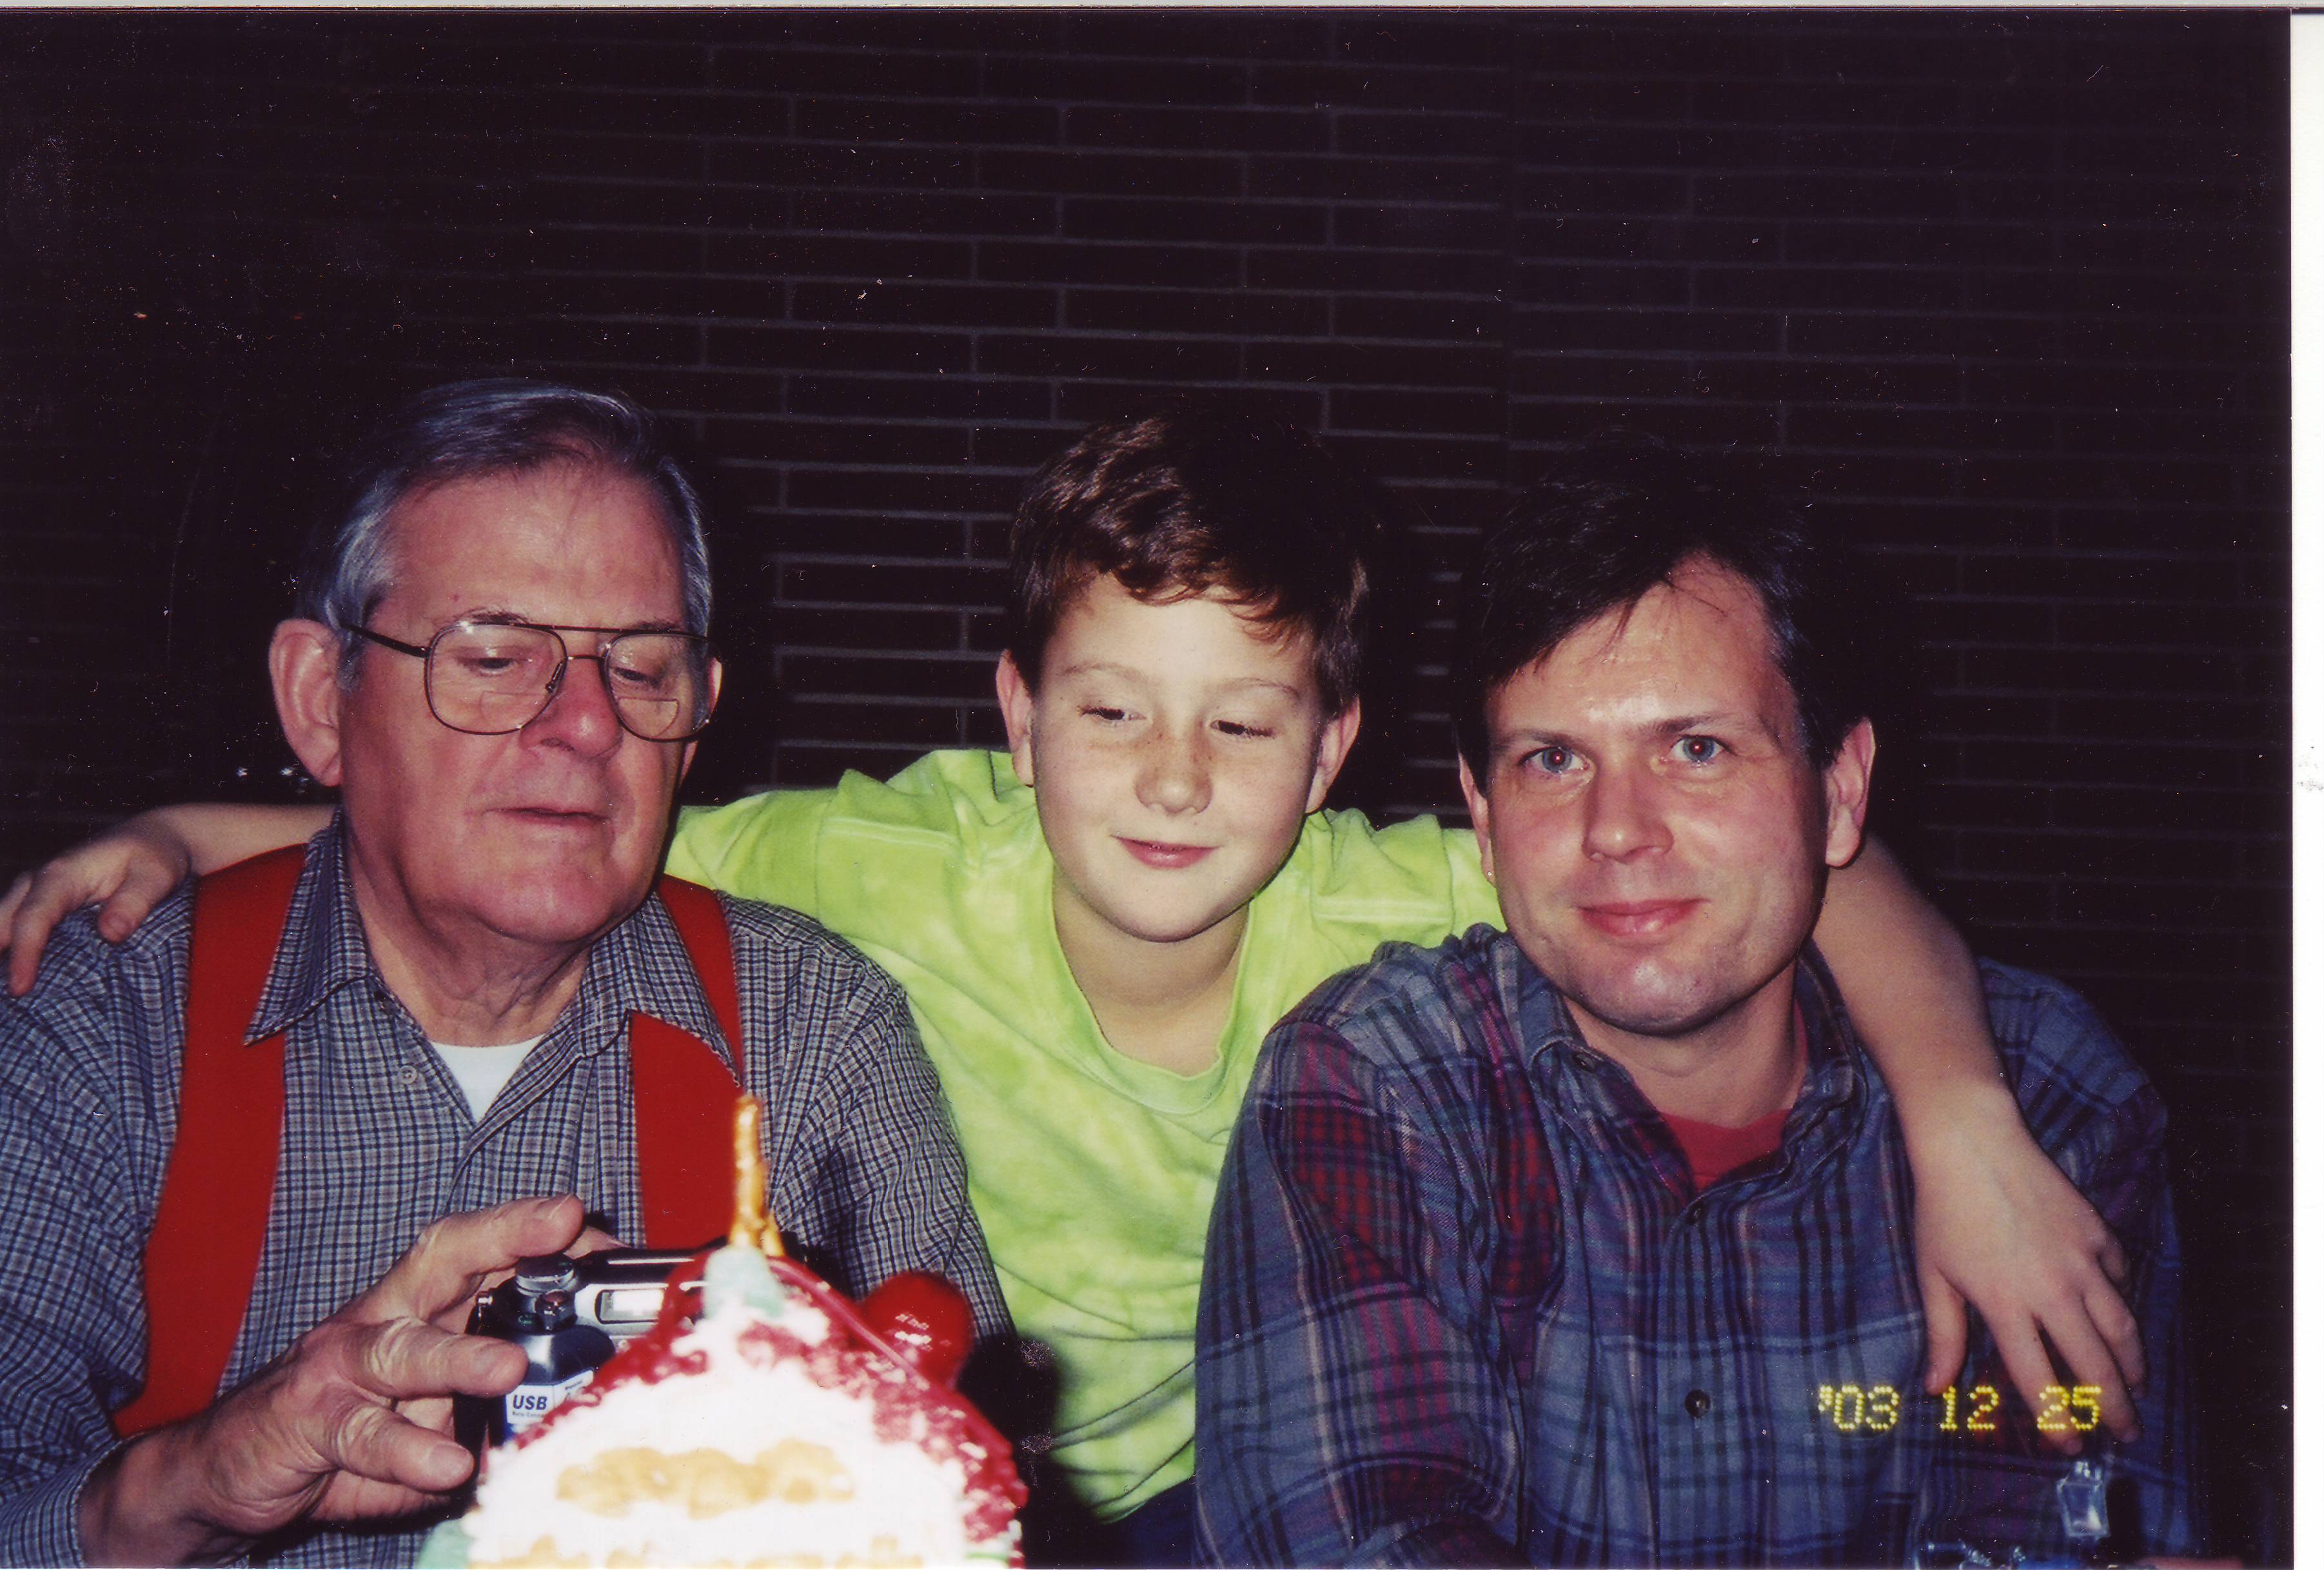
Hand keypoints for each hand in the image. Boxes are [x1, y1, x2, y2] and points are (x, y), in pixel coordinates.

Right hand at [2, 815, 195, 995]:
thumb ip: (135, 902)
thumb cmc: (156, 855)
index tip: (21, 987)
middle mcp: (39, 881)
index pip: (34, 916)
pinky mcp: (43, 903)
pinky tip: (20, 978)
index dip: (24, 952)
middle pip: (3, 922)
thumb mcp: (156, 875)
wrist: (156, 838)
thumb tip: (111, 933)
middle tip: (9, 998)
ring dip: (2, 954)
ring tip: (11, 997)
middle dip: (0, 956)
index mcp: (63, 874)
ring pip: (3, 924)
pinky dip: (13, 949)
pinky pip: (18, 927)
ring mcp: (37, 892)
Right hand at [80, 1195, 591, 1565]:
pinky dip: (406, 1450)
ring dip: (458, 1357)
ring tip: (509, 1368)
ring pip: (403, 1348)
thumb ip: (496, 1408)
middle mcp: (382, 1319)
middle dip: (506, 1235)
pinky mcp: (308, 1421)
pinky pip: (362, 1433)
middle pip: (443, 1260)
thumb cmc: (347, 1428)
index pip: (481, 1252)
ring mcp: (341, 1367)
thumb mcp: (432, 1412)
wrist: (232, 1468)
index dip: (538, 1236)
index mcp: (420, 1308)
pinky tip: (448, 1464)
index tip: (599, 1233)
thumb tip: (577, 1408)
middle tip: (565, 1226)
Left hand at [1909, 1093, 2144, 1454]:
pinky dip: (2123, 1304)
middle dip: (2115, 1408)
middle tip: (2127, 1432)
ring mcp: (2081, 1261)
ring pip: (2122, 1327)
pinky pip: (2120, 1279)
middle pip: (2096, 1364)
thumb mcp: (1933, 1274)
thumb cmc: (1943, 1209)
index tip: (2071, 1445)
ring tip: (2137, 1388)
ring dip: (2133, 1364)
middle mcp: (2052, 1290)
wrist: (1973, 1143)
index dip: (2058, 1420)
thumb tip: (1934, 1390)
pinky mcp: (2097, 1234)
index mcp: (2006, 1305)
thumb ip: (1943, 1335)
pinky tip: (2120, 1321)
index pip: (2040, 1380)